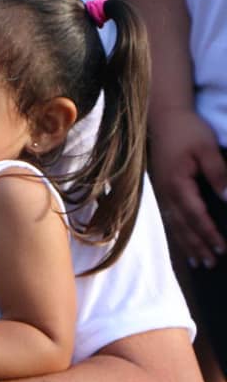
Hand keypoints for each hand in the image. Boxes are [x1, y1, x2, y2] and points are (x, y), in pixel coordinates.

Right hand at [150, 108, 226, 266]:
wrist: (163, 118)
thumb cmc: (187, 131)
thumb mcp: (207, 148)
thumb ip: (218, 174)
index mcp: (177, 183)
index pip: (195, 214)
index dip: (208, 233)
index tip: (222, 248)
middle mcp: (166, 192)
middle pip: (182, 226)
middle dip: (198, 246)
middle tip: (212, 264)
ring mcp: (161, 193)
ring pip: (174, 225)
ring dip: (187, 245)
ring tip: (200, 263)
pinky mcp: (161, 191)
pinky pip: (169, 218)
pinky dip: (178, 234)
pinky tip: (185, 242)